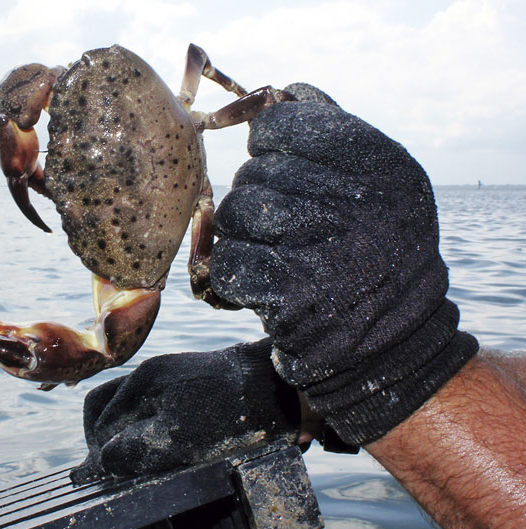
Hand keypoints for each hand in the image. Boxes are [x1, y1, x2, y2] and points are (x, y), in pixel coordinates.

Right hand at [71, 339, 300, 483]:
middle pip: (105, 407)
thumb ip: (134, 450)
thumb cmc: (228, 416)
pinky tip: (156, 443)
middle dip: (103, 439)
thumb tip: (102, 462)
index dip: (99, 452)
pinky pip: (147, 404)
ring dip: (122, 433)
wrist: (276, 391)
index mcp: (142, 382)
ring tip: (132, 459)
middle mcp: (149, 373)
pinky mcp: (184, 383)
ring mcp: (166, 375)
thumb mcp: (177, 440)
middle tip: (113, 468)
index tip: (103, 476)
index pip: (100, 420)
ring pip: (126, 406)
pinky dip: (141, 425)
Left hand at [210, 84, 477, 444]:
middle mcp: (354, 203)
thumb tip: (283, 92)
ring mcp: (320, 250)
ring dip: (242, 238)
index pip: (281, 123)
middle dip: (257, 199)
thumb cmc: (372, 253)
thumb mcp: (379, 183)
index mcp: (379, 165)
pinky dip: (235, 278)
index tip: (280, 165)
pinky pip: (227, 263)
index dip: (269, 145)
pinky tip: (264, 287)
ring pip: (232, 215)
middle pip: (252, 174)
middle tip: (285, 227)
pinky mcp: (288, 297)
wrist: (391, 346)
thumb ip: (333, 131)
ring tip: (276, 255)